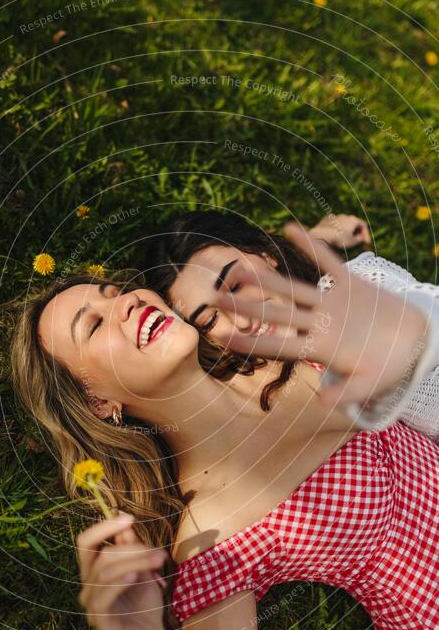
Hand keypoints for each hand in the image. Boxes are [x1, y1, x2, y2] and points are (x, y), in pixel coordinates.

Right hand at [77, 514, 168, 629]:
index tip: (128, 518)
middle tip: (159, 553)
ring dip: (135, 562)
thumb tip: (126, 525)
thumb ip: (131, 551)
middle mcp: (87, 587)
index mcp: (94, 572)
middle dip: (133, 549)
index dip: (103, 527)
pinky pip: (102, 598)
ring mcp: (91, 605)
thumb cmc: (145, 606)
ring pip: (105, 573)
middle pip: (102, 555)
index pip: (86, 543)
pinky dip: (118, 582)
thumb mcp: (141, 572)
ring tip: (159, 560)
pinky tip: (135, 575)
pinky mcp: (99, 623)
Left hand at [216, 223, 428, 408]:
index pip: (276, 346)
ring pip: (294, 288)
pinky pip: (328, 262)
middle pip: (277, 314)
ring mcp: (332, 303)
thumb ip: (346, 394)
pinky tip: (290, 228)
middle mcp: (318, 324)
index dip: (248, 342)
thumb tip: (321, 401)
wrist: (414, 343)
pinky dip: (312, 246)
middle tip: (215, 298)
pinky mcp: (350, 285)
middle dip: (247, 306)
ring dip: (268, 278)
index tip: (220, 336)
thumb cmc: (389, 368)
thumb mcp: (369, 385)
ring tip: (240, 266)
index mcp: (318, 349)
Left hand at [309, 214, 370, 248]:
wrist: (321, 236)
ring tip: (344, 239)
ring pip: (343, 223)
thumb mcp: (352, 242)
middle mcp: (345, 216)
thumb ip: (360, 239)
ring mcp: (335, 216)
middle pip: (354, 223)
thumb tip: (362, 238)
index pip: (364, 225)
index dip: (366, 234)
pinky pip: (334, 224)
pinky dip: (336, 229)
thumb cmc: (338, 239)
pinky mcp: (326, 219)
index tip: (366, 242)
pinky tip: (334, 236)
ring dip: (346, 230)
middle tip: (356, 240)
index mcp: (353, 219)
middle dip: (356, 232)